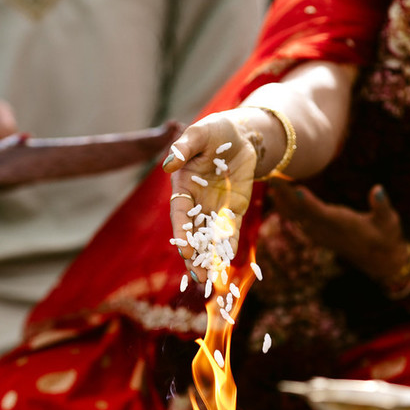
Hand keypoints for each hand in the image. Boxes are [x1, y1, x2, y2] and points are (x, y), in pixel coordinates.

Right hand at [163, 110, 257, 282]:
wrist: (241, 135)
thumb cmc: (215, 131)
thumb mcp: (200, 134)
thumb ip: (184, 149)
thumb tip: (168, 165)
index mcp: (182, 188)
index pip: (179, 215)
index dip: (182, 233)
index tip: (185, 251)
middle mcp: (195, 203)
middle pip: (192, 234)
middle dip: (194, 256)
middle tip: (197, 277)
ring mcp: (213, 209)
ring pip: (208, 238)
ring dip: (209, 258)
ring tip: (210, 278)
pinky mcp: (232, 212)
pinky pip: (229, 233)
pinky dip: (228, 247)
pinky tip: (228, 261)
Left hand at [270, 180, 408, 287]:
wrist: (379, 260)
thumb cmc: (386, 236)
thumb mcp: (389, 221)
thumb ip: (382, 206)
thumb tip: (378, 190)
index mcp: (343, 225)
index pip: (322, 214)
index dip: (308, 204)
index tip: (295, 190)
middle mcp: (326, 230)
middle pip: (302, 213)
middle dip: (286, 195)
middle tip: (272, 175)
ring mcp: (320, 234)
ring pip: (296, 217)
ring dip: (282, 200)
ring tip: (270, 180)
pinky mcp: (317, 234)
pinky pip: (297, 220)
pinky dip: (285, 208)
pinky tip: (277, 196)